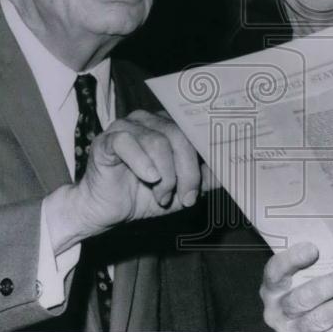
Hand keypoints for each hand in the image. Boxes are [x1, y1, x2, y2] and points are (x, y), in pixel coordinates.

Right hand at [45, 109, 201, 251]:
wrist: (104, 211)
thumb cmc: (141, 196)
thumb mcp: (180, 192)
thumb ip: (203, 181)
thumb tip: (228, 173)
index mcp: (166, 126)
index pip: (193, 130)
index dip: (206, 153)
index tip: (215, 174)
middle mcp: (147, 120)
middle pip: (178, 136)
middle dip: (187, 171)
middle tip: (187, 196)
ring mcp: (125, 127)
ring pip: (157, 142)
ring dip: (165, 175)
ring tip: (162, 195)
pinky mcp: (106, 140)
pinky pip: (127, 143)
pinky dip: (143, 164)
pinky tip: (149, 179)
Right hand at [260, 242, 332, 331]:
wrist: (302, 324)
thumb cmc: (306, 291)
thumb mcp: (300, 277)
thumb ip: (312, 265)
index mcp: (273, 288)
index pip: (276, 270)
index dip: (292, 260)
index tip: (314, 249)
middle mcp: (277, 311)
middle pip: (304, 298)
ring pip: (320, 319)